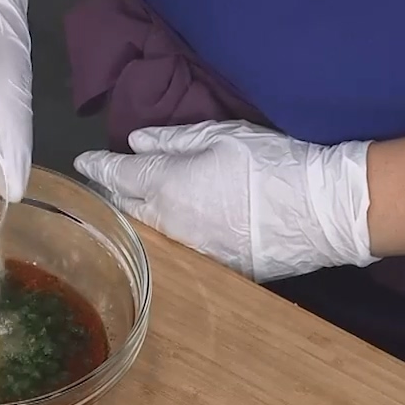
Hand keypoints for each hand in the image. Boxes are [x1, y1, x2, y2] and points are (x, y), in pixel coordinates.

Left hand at [73, 121, 379, 281]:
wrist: (321, 210)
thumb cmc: (271, 162)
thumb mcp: (222, 136)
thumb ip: (174, 141)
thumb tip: (136, 141)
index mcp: (166, 185)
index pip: (120, 175)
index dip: (99, 166)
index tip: (83, 161)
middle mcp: (170, 223)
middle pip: (130, 208)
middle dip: (114, 193)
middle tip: (103, 182)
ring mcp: (193, 249)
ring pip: (154, 230)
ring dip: (141, 216)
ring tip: (131, 204)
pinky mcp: (218, 267)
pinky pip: (184, 247)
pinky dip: (173, 234)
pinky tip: (176, 227)